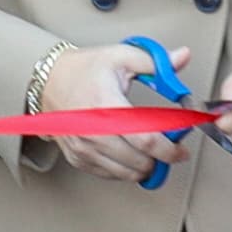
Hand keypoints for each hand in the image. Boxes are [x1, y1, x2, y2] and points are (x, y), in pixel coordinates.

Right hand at [34, 35, 192, 184]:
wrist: (49, 82)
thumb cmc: (84, 70)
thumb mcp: (121, 56)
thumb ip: (155, 62)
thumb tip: (181, 58)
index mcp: (106, 104)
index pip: (145, 138)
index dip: (170, 149)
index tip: (181, 150)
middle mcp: (92, 130)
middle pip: (139, 161)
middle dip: (160, 158)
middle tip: (169, 148)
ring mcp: (84, 148)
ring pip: (126, 174)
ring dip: (145, 167)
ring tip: (151, 152)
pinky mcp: (78, 158)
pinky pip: (110, 175)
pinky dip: (126, 169)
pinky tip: (131, 154)